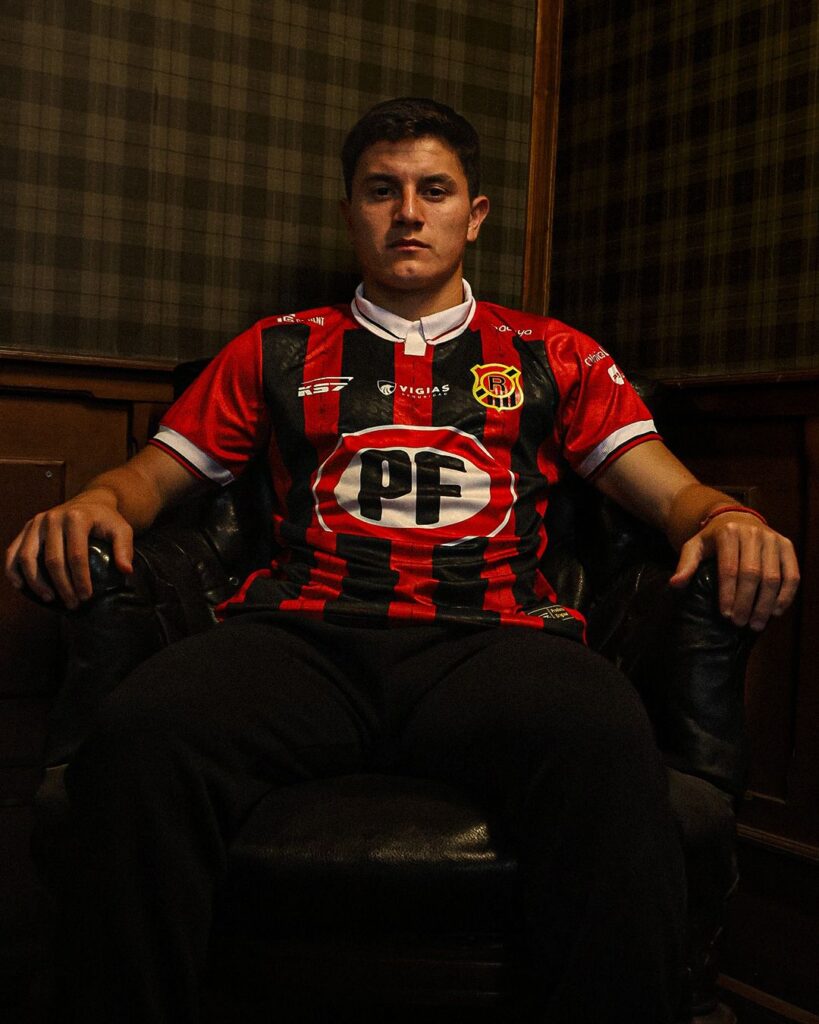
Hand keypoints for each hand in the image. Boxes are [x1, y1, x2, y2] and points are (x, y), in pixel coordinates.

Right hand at [4, 497, 133, 609]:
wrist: (90, 502)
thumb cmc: (106, 520)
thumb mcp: (122, 529)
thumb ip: (124, 548)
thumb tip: (126, 570)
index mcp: (77, 517)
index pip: (76, 554)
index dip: (80, 578)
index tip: (86, 596)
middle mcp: (53, 518)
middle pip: (52, 559)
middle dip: (62, 586)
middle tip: (73, 603)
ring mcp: (36, 522)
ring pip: (28, 557)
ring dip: (36, 582)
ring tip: (50, 599)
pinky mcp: (26, 528)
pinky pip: (13, 551)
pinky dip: (13, 570)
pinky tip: (21, 587)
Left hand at [669, 512, 799, 630]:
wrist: (737, 518)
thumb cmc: (713, 539)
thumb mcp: (694, 547)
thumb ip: (685, 565)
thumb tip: (675, 584)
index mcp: (728, 533)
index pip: (729, 568)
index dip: (728, 593)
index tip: (725, 614)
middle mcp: (753, 533)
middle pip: (752, 574)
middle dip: (746, 602)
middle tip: (739, 623)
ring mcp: (772, 539)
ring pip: (773, 577)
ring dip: (765, 604)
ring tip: (756, 624)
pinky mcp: (787, 545)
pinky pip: (791, 574)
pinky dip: (786, 595)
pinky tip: (775, 612)